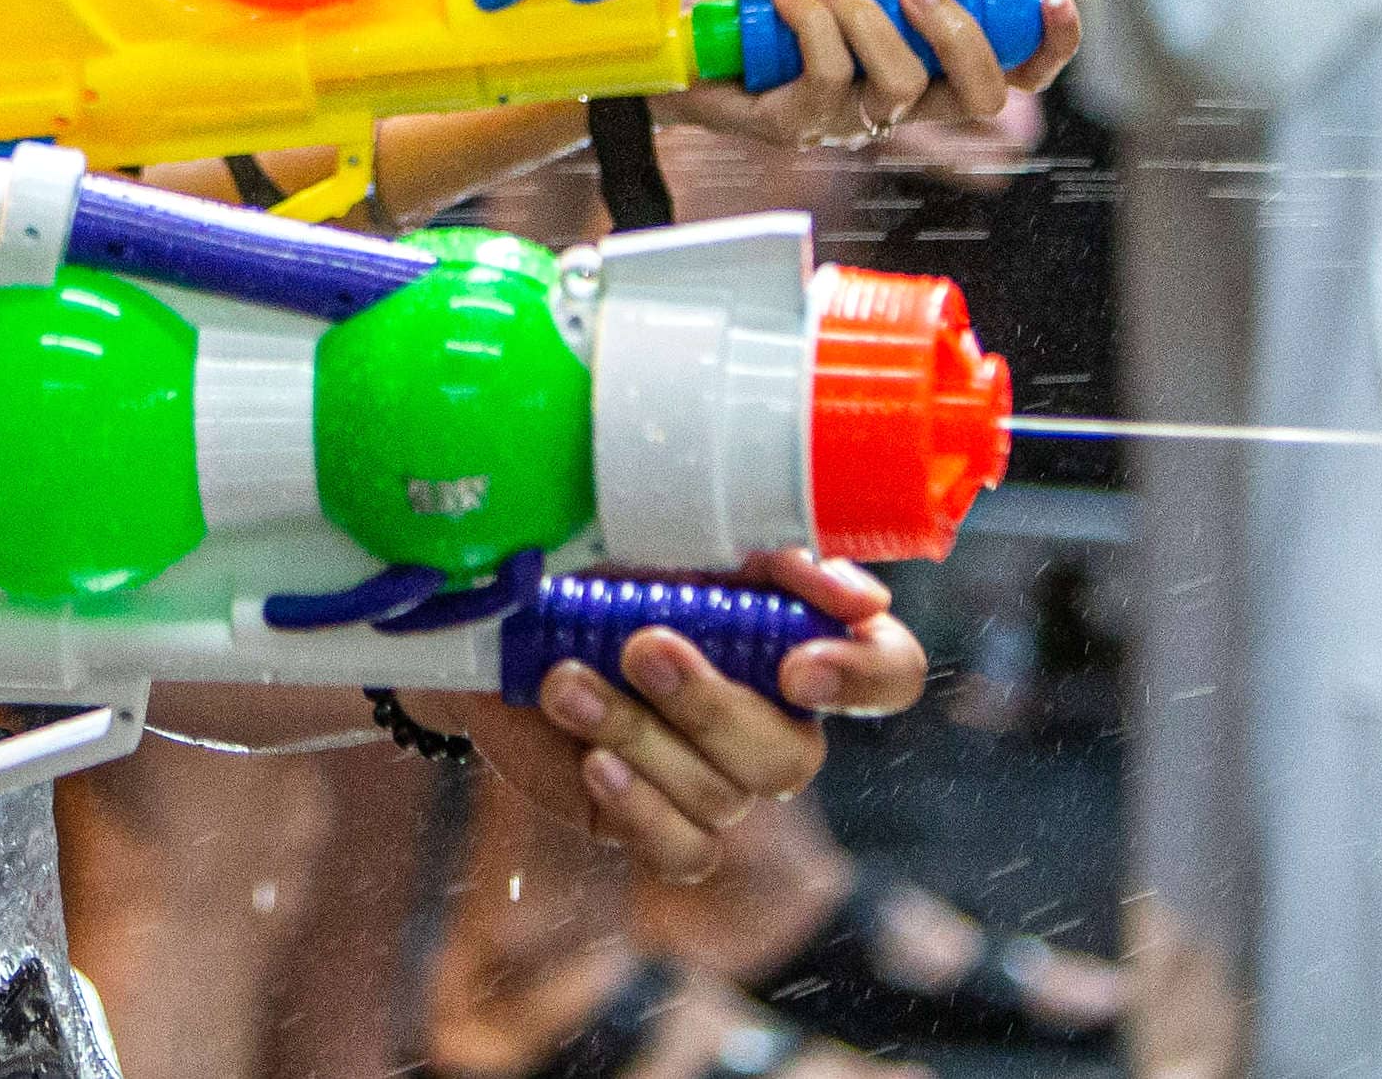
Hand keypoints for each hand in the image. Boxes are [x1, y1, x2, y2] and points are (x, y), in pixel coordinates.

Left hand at [446, 555, 918, 878]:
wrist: (493, 610)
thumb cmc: (598, 558)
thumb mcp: (677, 529)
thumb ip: (771, 557)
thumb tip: (864, 602)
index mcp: (797, 640)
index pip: (888, 673)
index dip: (863, 678)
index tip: (798, 664)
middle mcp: (772, 718)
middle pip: (791, 757)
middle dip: (710, 706)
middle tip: (640, 647)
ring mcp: (715, 778)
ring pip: (720, 798)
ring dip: (637, 734)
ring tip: (565, 682)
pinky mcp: (656, 821)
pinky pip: (683, 851)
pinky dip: (639, 809)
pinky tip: (593, 761)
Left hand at [685, 0, 1075, 151]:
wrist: (675, 24)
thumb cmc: (761, 0)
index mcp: (923, 64)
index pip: (1012, 73)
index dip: (1050, 48)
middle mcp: (896, 104)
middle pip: (982, 97)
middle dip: (962, 33)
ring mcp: (848, 123)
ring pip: (901, 84)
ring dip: (865, 17)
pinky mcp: (797, 128)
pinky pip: (830, 77)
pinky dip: (812, 21)